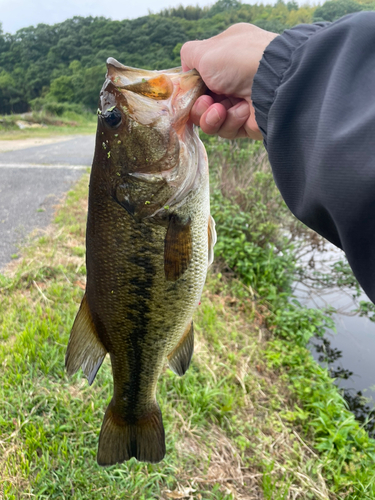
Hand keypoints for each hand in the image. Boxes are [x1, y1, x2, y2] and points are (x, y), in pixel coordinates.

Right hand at [181, 23, 277, 139]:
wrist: (275, 83)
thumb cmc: (239, 61)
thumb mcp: (205, 51)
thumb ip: (188, 56)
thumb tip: (186, 70)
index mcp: (226, 56)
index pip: (200, 76)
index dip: (191, 88)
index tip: (186, 93)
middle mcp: (234, 78)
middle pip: (202, 102)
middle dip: (199, 107)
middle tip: (205, 103)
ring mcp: (241, 101)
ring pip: (211, 119)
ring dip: (211, 117)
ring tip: (220, 111)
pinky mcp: (247, 123)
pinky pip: (226, 129)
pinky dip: (230, 121)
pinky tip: (242, 111)